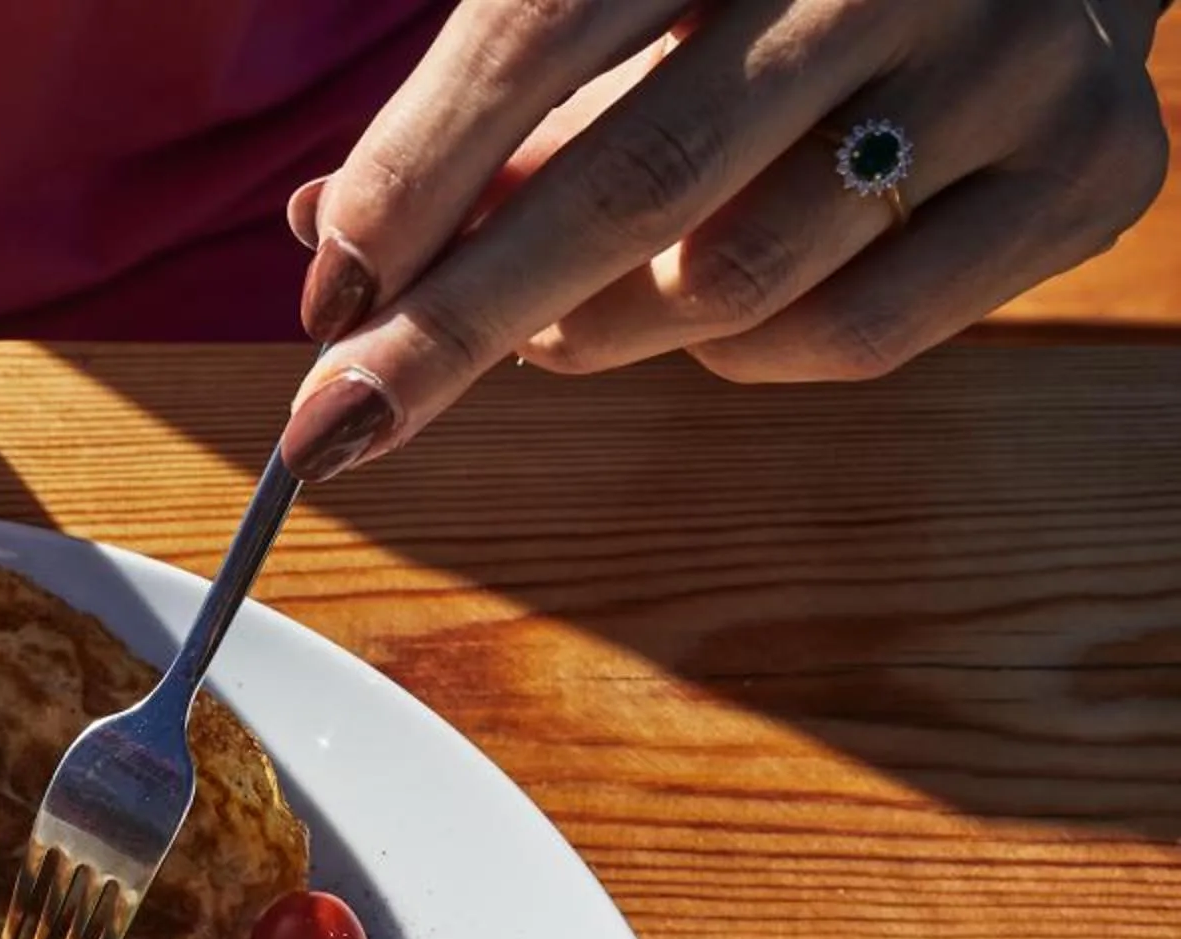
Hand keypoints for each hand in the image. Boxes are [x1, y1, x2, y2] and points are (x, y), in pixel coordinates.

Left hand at [279, 0, 1172, 479]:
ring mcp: (1005, 59)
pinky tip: (723, 303)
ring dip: (596, 334)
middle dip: (456, 326)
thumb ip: (486, 104)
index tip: (326, 298)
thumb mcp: (628, 0)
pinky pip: (848, 335)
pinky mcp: (1087, 171)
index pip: (537, 29)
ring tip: (553, 320)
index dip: (413, 176)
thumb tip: (328, 242)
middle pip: (630, 179)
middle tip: (339, 422)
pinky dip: (742, 353)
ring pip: (731, 278)